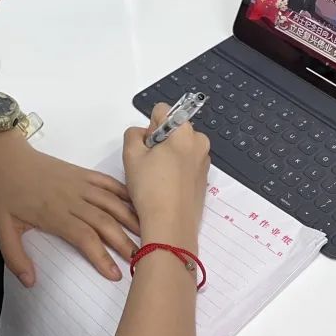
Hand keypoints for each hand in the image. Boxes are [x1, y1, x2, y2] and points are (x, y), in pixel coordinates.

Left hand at [0, 133, 139, 286]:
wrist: (6, 157)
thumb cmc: (4, 193)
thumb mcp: (2, 228)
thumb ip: (15, 257)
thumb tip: (30, 282)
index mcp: (55, 215)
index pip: (85, 238)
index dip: (102, 256)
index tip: (115, 274)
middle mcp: (72, 199)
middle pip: (105, 222)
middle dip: (124, 242)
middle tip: (140, 259)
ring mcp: (80, 184)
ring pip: (112, 202)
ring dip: (131, 218)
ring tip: (146, 234)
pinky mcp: (82, 173)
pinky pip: (108, 183)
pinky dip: (124, 193)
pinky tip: (137, 204)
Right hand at [122, 103, 210, 253]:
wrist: (170, 225)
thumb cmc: (151, 189)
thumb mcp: (131, 155)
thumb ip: (133, 134)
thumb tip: (143, 134)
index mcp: (185, 132)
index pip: (163, 111)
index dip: (149, 126)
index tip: (146, 147)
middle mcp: (200, 142)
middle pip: (173, 130)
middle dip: (159, 142)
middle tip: (148, 164)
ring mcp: (204, 162)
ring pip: (179, 148)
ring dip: (167, 157)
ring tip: (156, 178)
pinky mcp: (203, 178)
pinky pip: (186, 164)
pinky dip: (175, 170)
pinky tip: (166, 187)